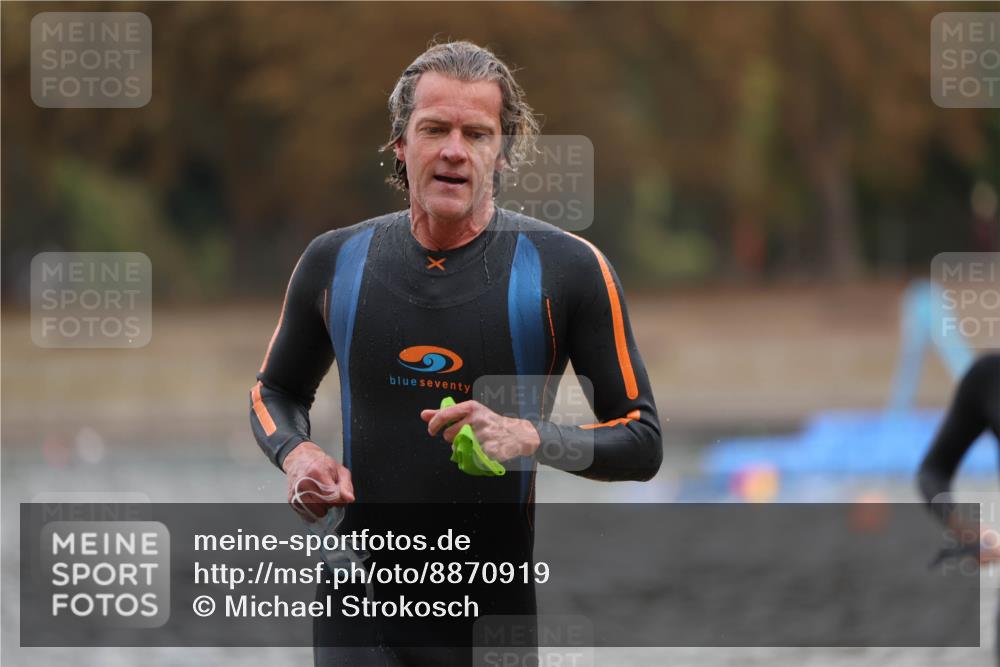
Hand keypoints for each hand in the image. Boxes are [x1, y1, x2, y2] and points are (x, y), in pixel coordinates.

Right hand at [283, 441, 354, 521]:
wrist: (300, 459)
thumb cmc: (320, 464)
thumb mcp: (339, 470)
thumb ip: (346, 486)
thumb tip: (349, 499)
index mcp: (318, 474)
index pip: (332, 498)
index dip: (339, 500)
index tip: (340, 497)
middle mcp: (304, 484)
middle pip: (324, 506)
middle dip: (331, 504)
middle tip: (330, 495)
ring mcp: (296, 493)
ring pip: (315, 513)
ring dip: (322, 509)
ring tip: (322, 497)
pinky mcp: (292, 500)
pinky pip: (307, 514)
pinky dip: (313, 511)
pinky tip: (314, 500)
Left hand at [420, 400, 539, 462]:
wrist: (517, 433)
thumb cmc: (488, 421)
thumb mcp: (470, 412)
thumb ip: (446, 413)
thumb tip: (423, 414)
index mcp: (471, 407)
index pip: (445, 414)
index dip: (434, 424)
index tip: (432, 431)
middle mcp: (477, 419)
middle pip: (449, 435)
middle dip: (451, 438)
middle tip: (463, 436)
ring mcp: (484, 435)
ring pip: (458, 447)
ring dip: (461, 448)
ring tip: (473, 442)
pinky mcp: (489, 449)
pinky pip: (470, 457)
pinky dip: (472, 456)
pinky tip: (481, 450)